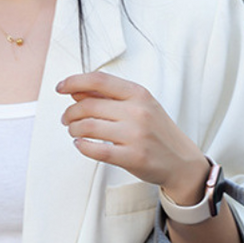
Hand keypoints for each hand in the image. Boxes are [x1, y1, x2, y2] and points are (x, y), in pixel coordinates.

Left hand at [57, 72, 209, 202]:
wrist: (182, 162)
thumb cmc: (158, 133)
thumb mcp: (141, 106)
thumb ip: (111, 97)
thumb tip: (76, 91)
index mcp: (139, 94)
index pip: (99, 80)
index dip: (74, 81)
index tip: (60, 88)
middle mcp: (138, 112)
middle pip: (89, 105)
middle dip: (70, 112)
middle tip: (66, 119)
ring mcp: (136, 135)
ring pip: (89, 127)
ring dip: (74, 129)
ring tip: (73, 131)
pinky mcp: (133, 157)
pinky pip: (97, 150)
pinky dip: (83, 146)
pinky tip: (80, 145)